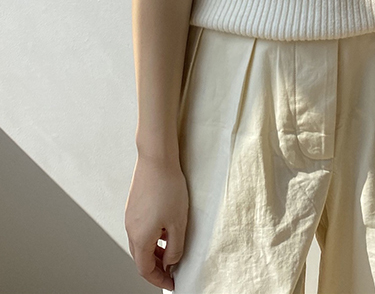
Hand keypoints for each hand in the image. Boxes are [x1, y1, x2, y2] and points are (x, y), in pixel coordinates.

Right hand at [124, 154, 188, 290]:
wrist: (156, 159)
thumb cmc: (168, 187)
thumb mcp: (178, 223)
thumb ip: (175, 248)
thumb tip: (171, 262)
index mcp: (140, 238)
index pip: (146, 269)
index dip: (159, 279)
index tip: (171, 283)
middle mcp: (131, 229)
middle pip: (141, 258)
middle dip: (156, 266)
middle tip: (172, 269)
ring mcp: (130, 217)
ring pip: (140, 243)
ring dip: (154, 251)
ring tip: (171, 249)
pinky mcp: (133, 206)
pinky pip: (140, 229)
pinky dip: (151, 237)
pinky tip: (165, 229)